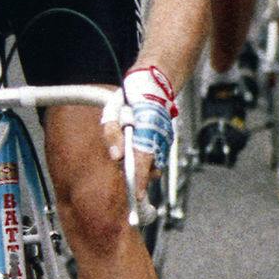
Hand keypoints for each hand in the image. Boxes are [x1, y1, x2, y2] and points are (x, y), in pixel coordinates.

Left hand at [102, 67, 174, 204]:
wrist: (155, 83)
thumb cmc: (132, 97)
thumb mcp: (113, 112)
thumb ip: (112, 134)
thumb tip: (116, 156)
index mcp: (146, 132)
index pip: (144, 163)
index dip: (140, 181)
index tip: (137, 195)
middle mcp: (158, 138)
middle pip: (150, 168)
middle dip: (138, 174)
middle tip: (126, 169)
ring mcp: (164, 139)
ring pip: (154, 163)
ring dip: (142, 165)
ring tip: (131, 152)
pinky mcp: (166, 139)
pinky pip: (156, 154)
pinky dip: (147, 156)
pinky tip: (138, 146)